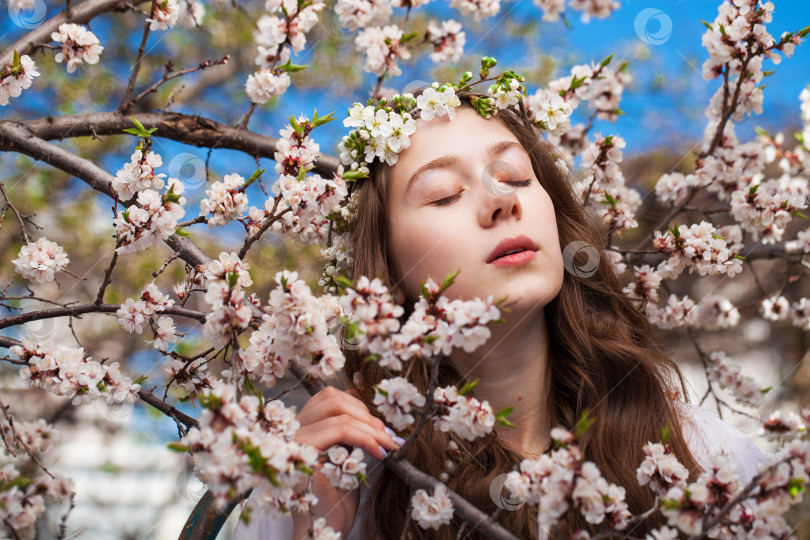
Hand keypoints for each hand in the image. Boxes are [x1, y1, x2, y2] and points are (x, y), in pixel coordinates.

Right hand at [290, 386, 399, 538]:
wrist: (326, 531)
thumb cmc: (335, 496)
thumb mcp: (344, 452)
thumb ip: (346, 426)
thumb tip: (358, 393)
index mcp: (300, 427)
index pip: (328, 396)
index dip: (359, 405)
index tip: (380, 427)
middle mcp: (292, 431)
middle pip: (333, 400)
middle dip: (368, 415)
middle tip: (389, 436)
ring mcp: (295, 443)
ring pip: (339, 414)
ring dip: (372, 428)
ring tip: (388, 445)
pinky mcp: (304, 456)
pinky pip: (339, 432)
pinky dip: (366, 438)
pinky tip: (379, 453)